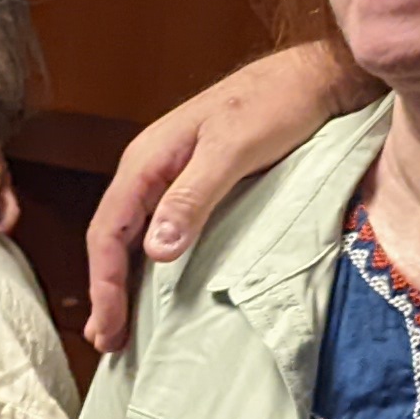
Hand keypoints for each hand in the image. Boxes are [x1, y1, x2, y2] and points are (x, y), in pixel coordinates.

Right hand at [80, 42, 366, 353]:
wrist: (315, 77)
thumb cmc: (276, 103)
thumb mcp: (234, 149)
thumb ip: (192, 197)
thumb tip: (154, 251)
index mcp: (146, 159)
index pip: (108, 231)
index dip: (104, 283)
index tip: (109, 327)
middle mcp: (150, 169)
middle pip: (111, 238)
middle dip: (106, 291)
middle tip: (108, 341)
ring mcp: (170, 177)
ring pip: (132, 237)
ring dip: (124, 282)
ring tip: (121, 326)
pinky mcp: (195, 184)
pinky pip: (159, 231)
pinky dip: (149, 266)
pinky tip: (157, 289)